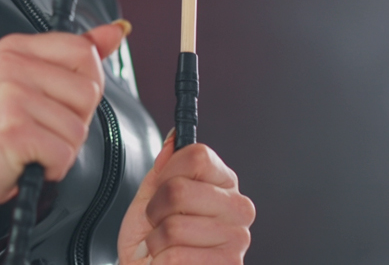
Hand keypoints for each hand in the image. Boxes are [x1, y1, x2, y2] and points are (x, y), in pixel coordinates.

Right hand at [0, 22, 127, 216]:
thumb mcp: (31, 83)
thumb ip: (74, 57)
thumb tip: (114, 31)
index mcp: (15, 47)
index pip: (83, 52)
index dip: (86, 85)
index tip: (60, 101)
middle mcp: (10, 65)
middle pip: (88, 91)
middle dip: (75, 120)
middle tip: (41, 128)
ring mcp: (10, 96)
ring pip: (79, 128)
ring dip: (63, 148)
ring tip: (32, 145)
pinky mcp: (12, 130)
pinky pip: (64, 153)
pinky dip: (53, 167)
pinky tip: (28, 161)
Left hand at [118, 132, 254, 264]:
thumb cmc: (152, 240)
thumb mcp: (150, 197)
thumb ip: (163, 167)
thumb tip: (174, 137)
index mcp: (224, 183)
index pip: (197, 155)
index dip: (167, 171)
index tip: (160, 189)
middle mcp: (238, 208)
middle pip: (179, 190)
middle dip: (155, 210)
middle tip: (158, 224)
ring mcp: (238, 239)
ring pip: (174, 226)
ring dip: (156, 241)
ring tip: (163, 247)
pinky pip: (175, 256)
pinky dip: (160, 261)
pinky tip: (168, 263)